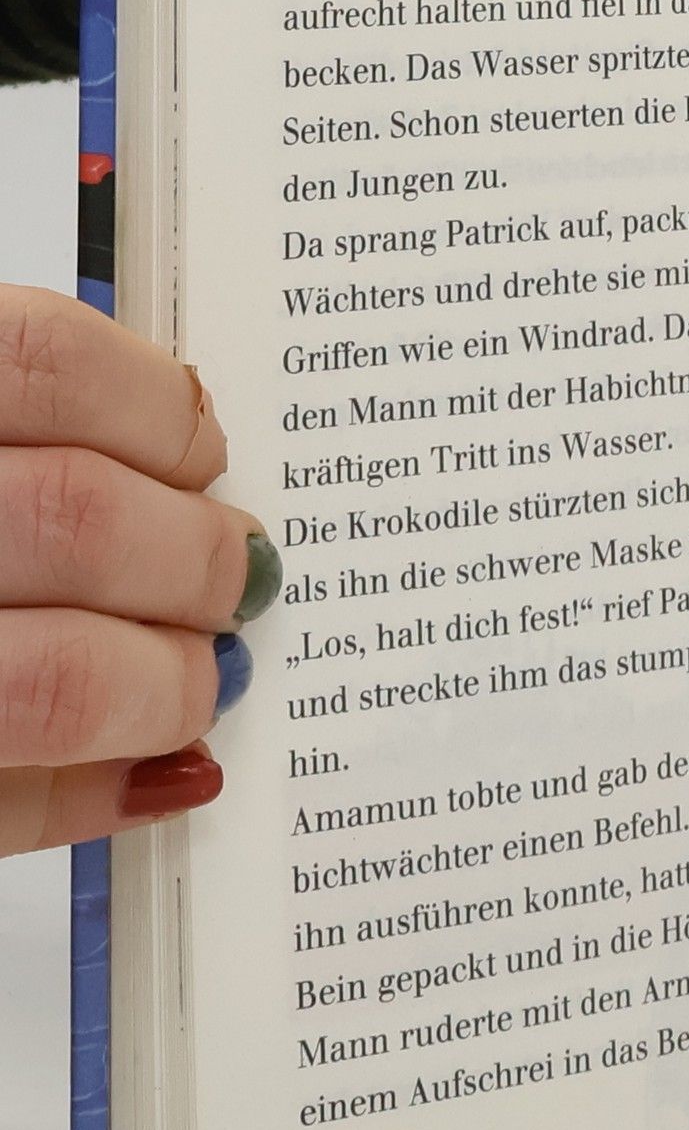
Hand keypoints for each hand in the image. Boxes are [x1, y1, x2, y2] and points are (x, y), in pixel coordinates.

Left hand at [0, 287, 277, 856]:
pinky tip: (157, 425)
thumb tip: (178, 773)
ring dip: (171, 452)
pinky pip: (39, 326)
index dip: (152, 695)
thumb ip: (20, 802)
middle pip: (78, 521)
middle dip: (192, 573)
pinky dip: (126, 376)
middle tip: (226, 598)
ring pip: (54, 376)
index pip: (48, 684)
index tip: (192, 705)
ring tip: (198, 496)